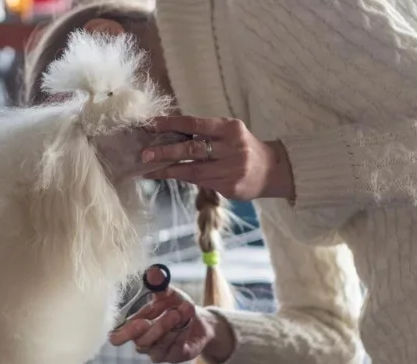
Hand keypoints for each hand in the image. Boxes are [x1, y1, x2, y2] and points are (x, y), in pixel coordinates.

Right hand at [110, 267, 234, 363]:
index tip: (139, 323)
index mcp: (134, 327)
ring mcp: (158, 352)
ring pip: (161, 345)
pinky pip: (176, 349)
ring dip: (174, 327)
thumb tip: (153, 271)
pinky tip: (189, 321)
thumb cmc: (175, 306)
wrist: (199, 320)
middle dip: (159, 327)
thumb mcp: (168, 293)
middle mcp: (143, 343)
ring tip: (186, 310)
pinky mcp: (174, 356)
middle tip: (172, 313)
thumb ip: (158, 284)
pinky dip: (183, 333)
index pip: (118, 337)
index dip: (122, 335)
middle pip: (142, 342)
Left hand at [141, 116, 294, 200]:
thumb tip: (168, 133)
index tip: (150, 125)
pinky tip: (167, 176)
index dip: (171, 124)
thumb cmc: (242, 147)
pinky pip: (200, 182)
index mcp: (230, 128)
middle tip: (145, 154)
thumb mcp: (229, 133)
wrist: (272, 170)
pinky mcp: (230, 187)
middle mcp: (232, 148)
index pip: (195, 124)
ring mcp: (231, 169)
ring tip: (148, 170)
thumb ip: (205, 133)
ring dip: (168, 170)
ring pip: (193, 170)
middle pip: (193, 149)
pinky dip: (182, 178)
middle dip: (166, 152)